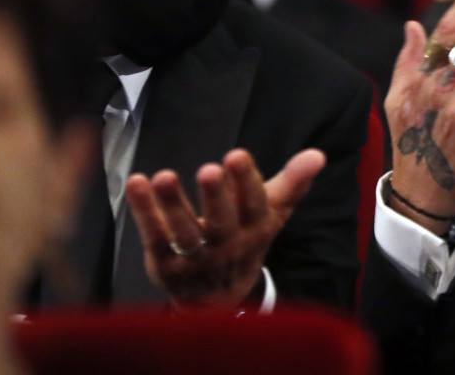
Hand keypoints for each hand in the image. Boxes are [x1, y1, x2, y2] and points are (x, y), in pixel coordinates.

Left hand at [124, 147, 325, 308]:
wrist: (218, 299)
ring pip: (185, 233)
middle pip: (222, 221)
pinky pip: (155, 237)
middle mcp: (227, 246)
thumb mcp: (271, 213)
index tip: (236, 155)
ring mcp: (195, 258)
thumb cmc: (246, 240)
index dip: (246, 181)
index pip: (253, 205)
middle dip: (216, 195)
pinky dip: (144, 212)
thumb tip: (318, 154)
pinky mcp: (165, 263)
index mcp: (255, 229)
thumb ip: (292, 183)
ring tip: (163, 177)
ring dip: (173, 204)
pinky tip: (136, 183)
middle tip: (209, 169)